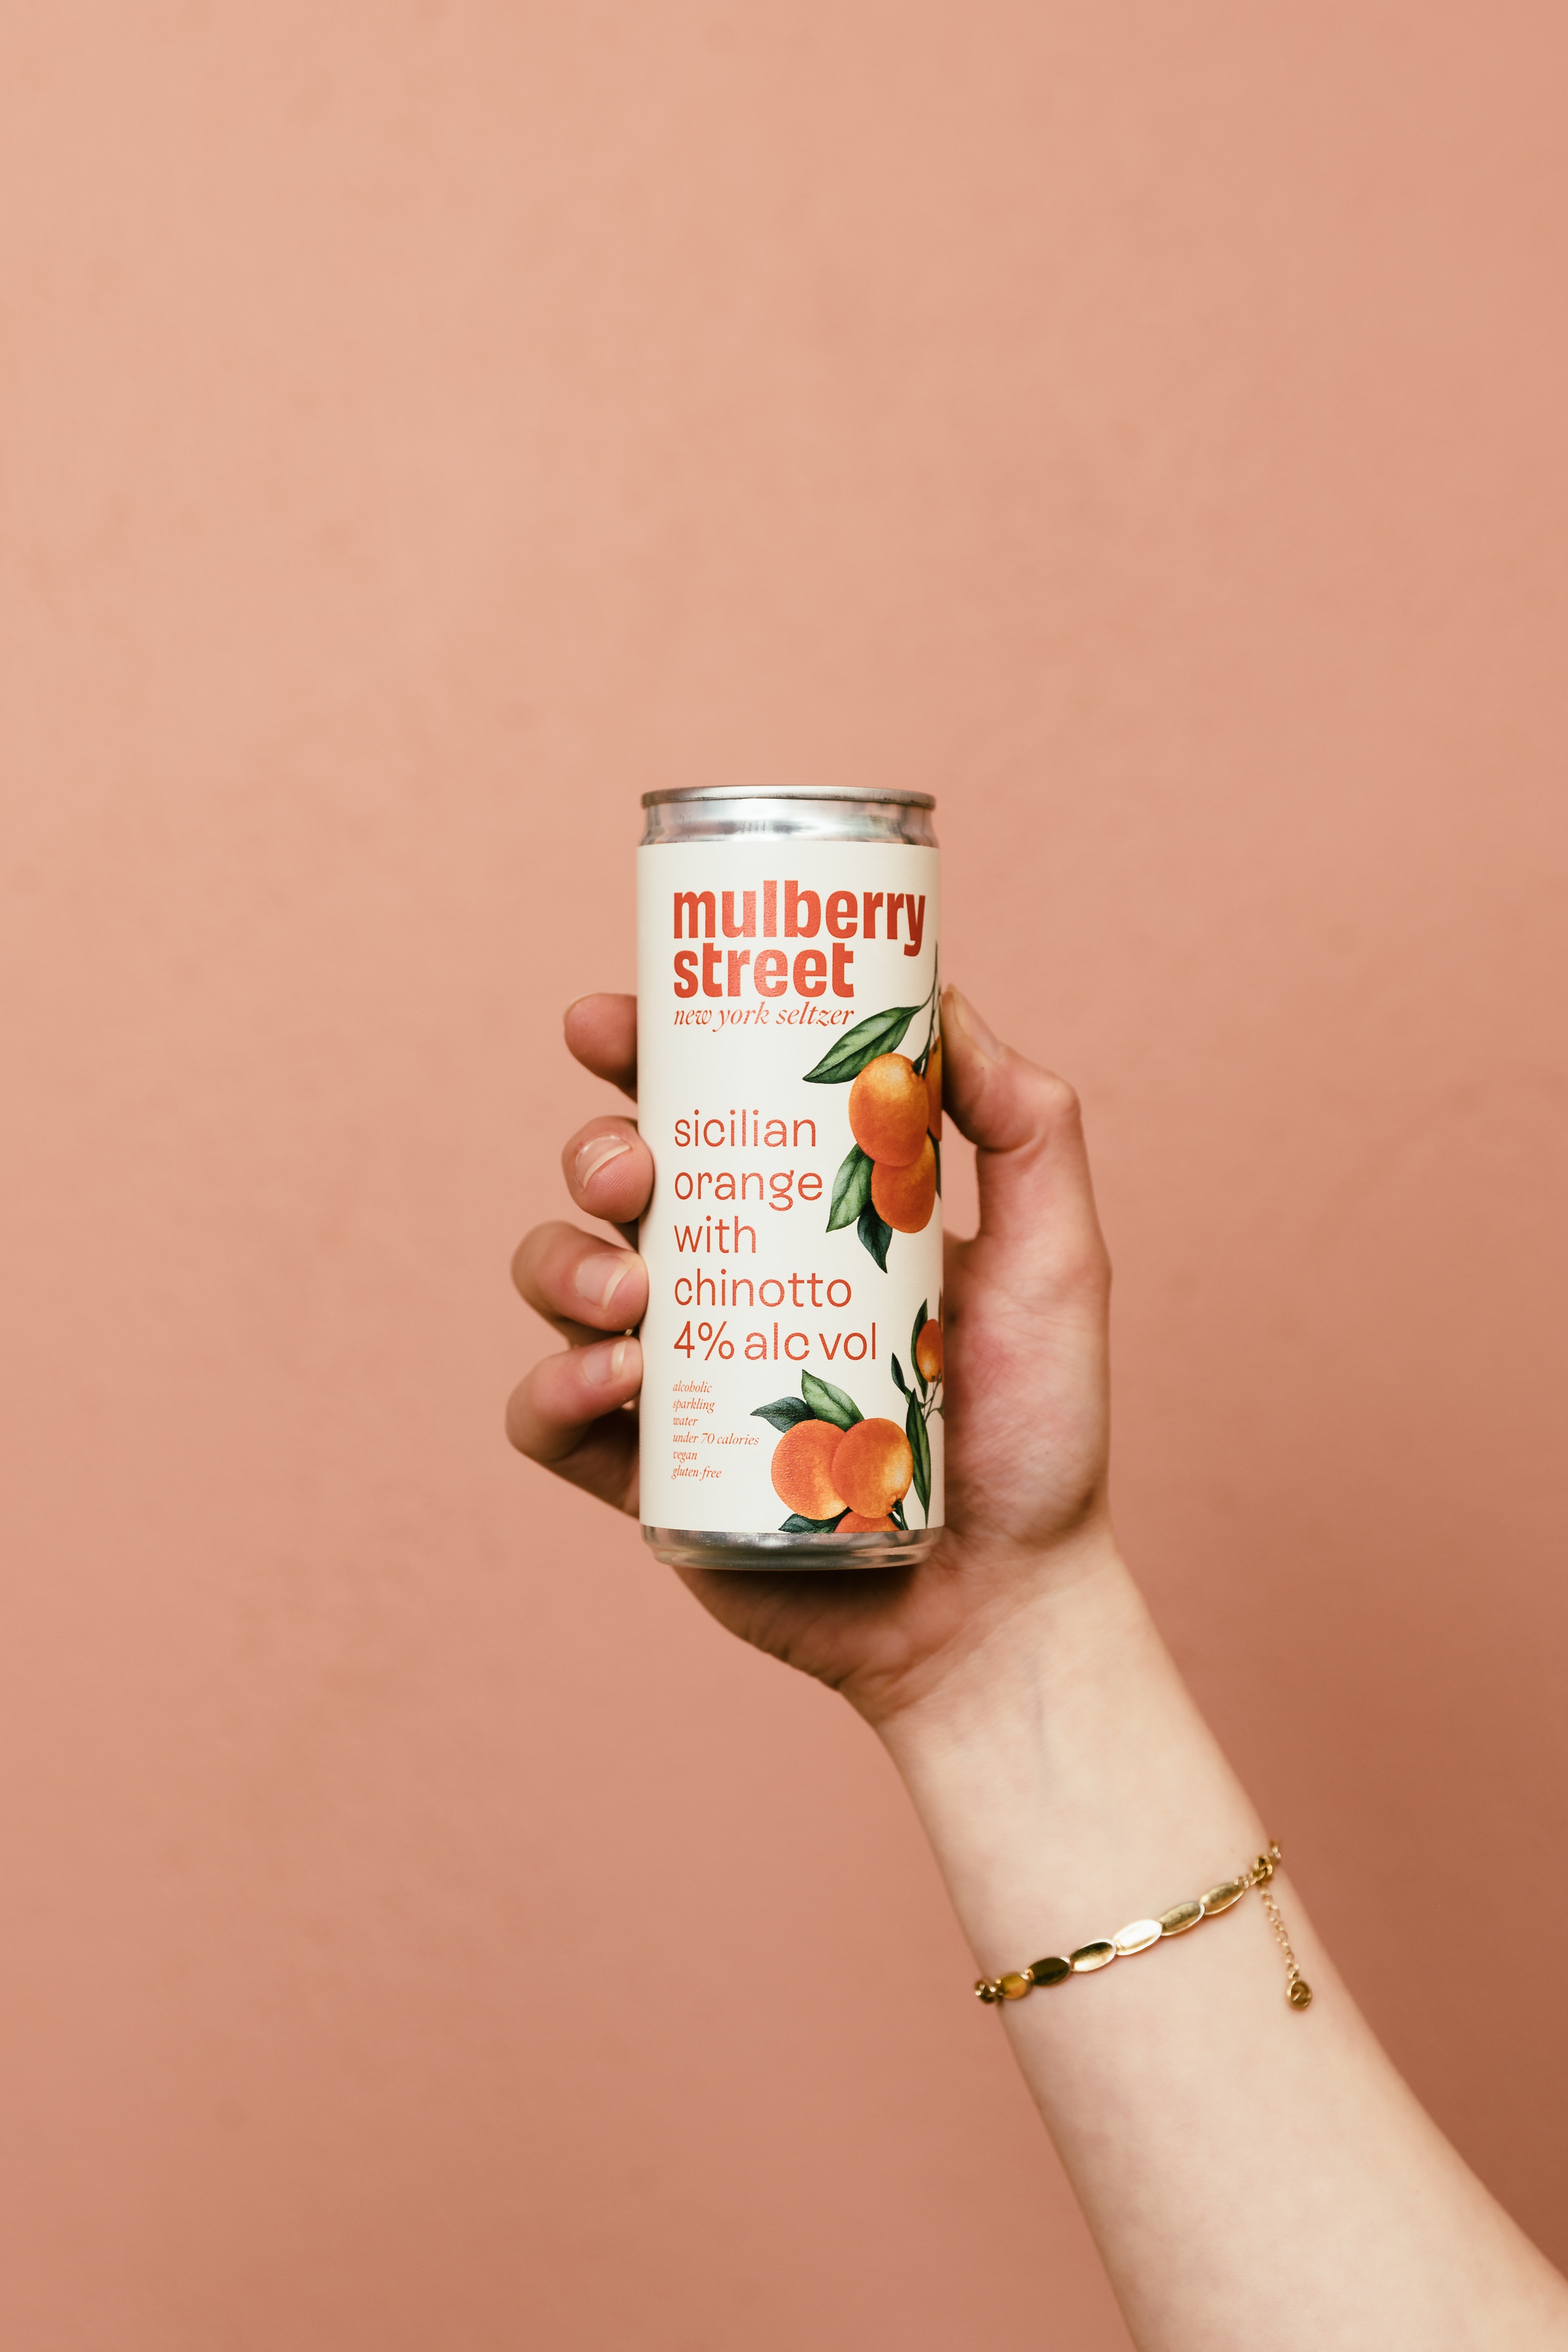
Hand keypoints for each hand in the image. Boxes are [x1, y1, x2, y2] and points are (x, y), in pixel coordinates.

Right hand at [507, 986, 1114, 1726]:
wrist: (1010, 1598)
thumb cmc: (1038, 1429)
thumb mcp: (1053, 1255)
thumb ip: (1024, 1122)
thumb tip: (940, 995)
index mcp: (799, 1215)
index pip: (696, 1108)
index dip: (636, 1053)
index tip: (611, 1021)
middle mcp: (724, 1282)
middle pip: (610, 1184)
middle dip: (596, 1151)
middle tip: (636, 1166)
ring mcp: (678, 1378)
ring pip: (560, 1283)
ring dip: (564, 1261)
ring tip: (635, 1291)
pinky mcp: (647, 1476)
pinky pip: (548, 1419)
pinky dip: (550, 1387)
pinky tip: (612, 1376)